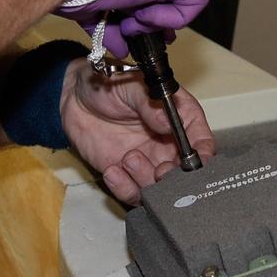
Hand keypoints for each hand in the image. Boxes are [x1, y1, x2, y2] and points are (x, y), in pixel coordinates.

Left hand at [59, 58, 215, 204]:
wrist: (73, 98)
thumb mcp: (131, 84)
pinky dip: (125, 188)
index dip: (203, 153)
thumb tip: (167, 122)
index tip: (198, 161)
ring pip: (160, 188)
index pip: (201, 139)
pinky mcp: (126, 175)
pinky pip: (133, 193)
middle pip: (185, 172)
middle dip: (176, 176)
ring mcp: (148, 161)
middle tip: (160, 170)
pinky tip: (112, 171)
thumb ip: (150, 103)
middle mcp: (167, 143)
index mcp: (178, 117)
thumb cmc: (107, 83)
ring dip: (147, 180)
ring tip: (128, 158)